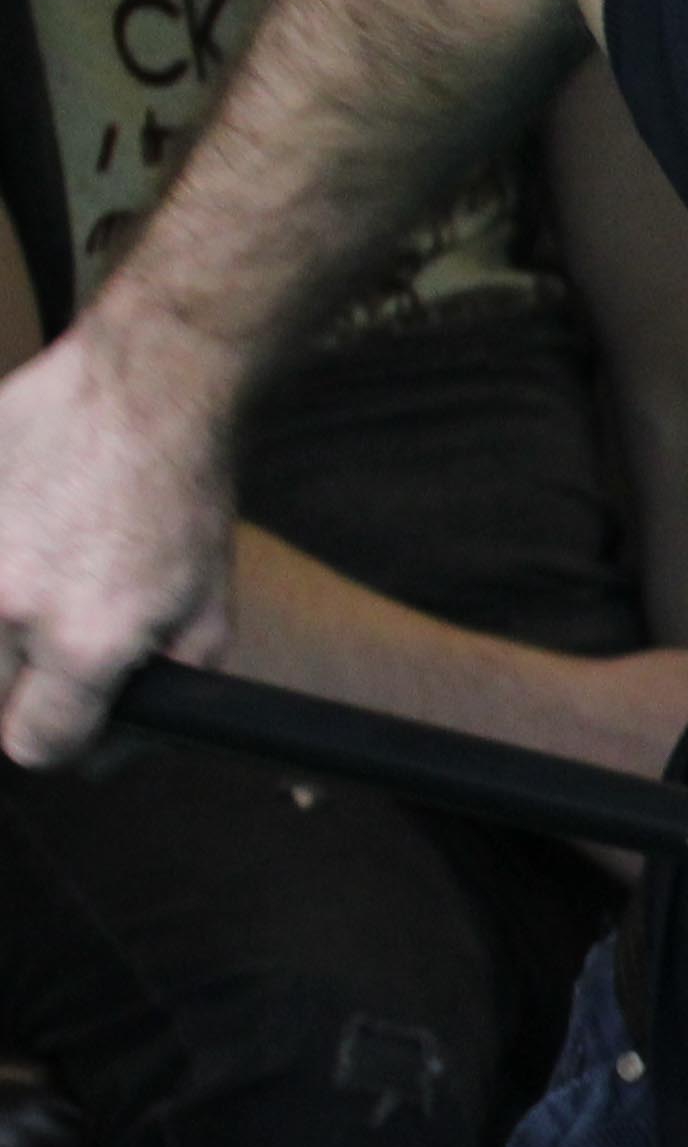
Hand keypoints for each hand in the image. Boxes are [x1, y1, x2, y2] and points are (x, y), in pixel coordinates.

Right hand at [0, 319, 239, 767]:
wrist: (144, 389)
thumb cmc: (180, 499)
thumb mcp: (208, 614)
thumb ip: (163, 699)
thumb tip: (106, 756)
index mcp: (82, 641)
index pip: (34, 744)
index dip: (60, 735)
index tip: (70, 711)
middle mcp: (6, 602)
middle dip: (21, 681)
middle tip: (55, 636)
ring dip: (0, 624)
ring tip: (41, 576)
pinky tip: (21, 536)